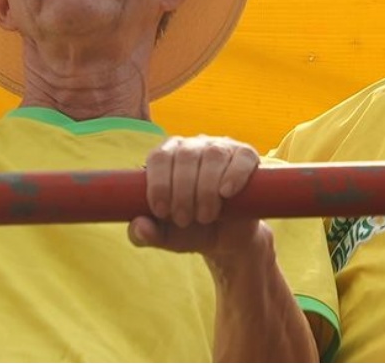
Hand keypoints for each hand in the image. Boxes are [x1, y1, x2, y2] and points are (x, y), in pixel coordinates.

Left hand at [128, 135, 265, 260]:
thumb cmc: (193, 230)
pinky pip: (242, 158)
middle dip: (182, 191)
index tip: (161, 211)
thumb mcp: (167, 237)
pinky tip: (226, 193)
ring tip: (205, 216)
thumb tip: (138, 226)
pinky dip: (234, 174)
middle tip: (184, 220)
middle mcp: (193, 146)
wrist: (228, 239)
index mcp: (168, 156)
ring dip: (206, 188)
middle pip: (185, 156)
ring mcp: (222, 148)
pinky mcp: (246, 156)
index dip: (158, 183)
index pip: (159, 157)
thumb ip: (146, 234)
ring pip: (212, 155)